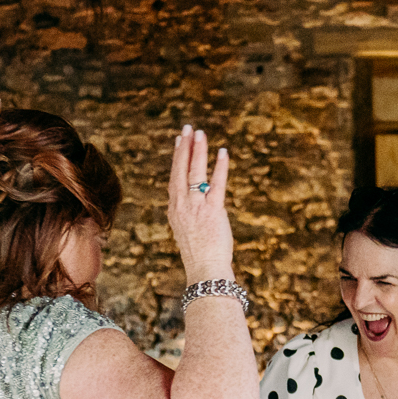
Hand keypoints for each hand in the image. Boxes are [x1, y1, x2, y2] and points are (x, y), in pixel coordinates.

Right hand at [166, 125, 234, 286]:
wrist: (204, 269)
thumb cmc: (199, 254)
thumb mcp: (187, 230)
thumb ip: (189, 213)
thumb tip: (196, 201)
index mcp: (174, 209)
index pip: (175, 177)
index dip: (178, 157)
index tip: (180, 140)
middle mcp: (182, 205)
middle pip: (181, 170)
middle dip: (185, 147)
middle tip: (188, 128)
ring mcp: (196, 207)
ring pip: (196, 173)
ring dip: (198, 151)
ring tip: (201, 133)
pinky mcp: (213, 211)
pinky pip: (216, 184)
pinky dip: (220, 167)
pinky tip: (223, 153)